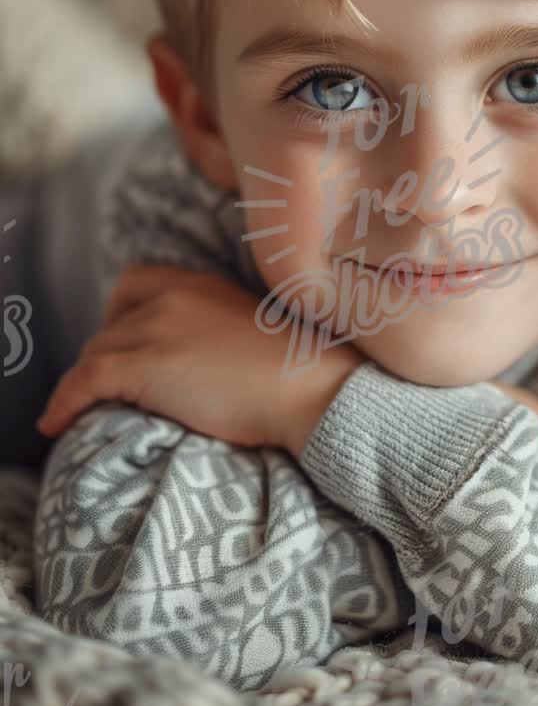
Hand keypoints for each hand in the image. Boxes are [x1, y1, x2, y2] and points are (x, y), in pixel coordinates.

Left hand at [35, 264, 365, 452]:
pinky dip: (65, 401)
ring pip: (96, 353)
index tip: (124, 344)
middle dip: (103, 354)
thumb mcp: (256, 331)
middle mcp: (174, 296)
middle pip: (112, 323)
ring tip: (80, 412)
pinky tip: (58, 423)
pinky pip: (84, 380)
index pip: (136, 283)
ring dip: (86, 383)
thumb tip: (205, 361)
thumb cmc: (300, 370)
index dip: (119, 315)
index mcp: (203, 284)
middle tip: (109, 386)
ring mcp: (157, 328)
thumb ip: (221, 329)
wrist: (312, 385)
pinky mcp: (144, 364)